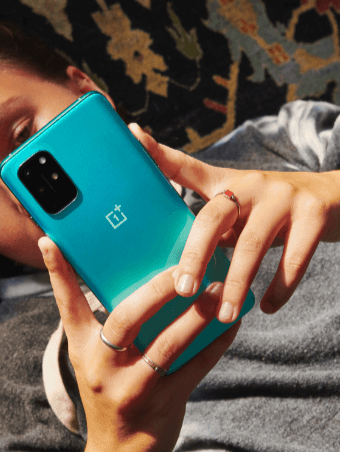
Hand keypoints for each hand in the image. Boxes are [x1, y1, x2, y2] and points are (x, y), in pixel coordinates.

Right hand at [39, 237, 238, 451]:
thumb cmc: (110, 399)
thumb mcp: (95, 364)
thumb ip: (107, 329)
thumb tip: (143, 283)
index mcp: (82, 350)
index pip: (66, 305)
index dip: (58, 272)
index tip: (50, 238)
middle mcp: (101, 367)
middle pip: (126, 318)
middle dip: (158, 287)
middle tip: (183, 266)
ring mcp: (132, 388)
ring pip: (168, 343)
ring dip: (197, 315)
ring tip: (218, 290)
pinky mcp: (163, 403)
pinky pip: (195, 367)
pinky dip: (216, 343)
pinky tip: (232, 323)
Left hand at [129, 124, 339, 321]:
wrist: (336, 198)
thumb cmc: (273, 213)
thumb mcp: (242, 210)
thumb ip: (214, 228)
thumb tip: (178, 272)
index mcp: (227, 183)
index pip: (186, 167)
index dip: (158, 154)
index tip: (131, 135)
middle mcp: (251, 184)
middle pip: (212, 218)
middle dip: (194, 256)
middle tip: (183, 290)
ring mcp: (283, 198)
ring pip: (250, 246)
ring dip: (236, 285)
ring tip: (225, 316)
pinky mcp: (314, 215)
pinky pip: (292, 259)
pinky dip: (278, 289)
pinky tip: (267, 308)